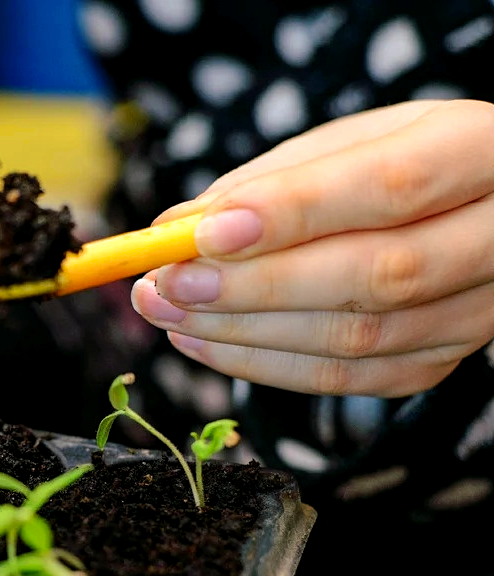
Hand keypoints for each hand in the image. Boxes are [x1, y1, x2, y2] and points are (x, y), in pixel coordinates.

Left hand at [130, 99, 493, 396]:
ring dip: (244, 332)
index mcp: (486, 149)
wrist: (481, 207)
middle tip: (166, 283)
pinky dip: (265, 366)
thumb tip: (178, 226)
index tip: (203, 233)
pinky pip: (353, 379)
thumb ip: (271, 180)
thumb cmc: (403, 161)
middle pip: (378, 276)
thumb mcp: (351, 143)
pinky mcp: (446, 359)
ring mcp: (484, 309)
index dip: (293, 213)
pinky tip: (203, 340)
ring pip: (360, 339)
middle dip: (254, 286)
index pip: (392, 186)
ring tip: (166, 309)